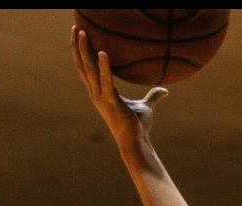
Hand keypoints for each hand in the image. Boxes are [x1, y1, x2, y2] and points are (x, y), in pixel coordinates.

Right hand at [71, 27, 167, 143]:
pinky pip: (106, 81)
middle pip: (82, 65)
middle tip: (75, 27)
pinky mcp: (111, 102)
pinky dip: (104, 67)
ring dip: (85, 50)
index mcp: (99, 93)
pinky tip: (103, 53)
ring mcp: (101, 98)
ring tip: (83, 33)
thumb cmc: (138, 126)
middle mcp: (96, 94)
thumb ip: (153, 96)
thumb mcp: (145, 107)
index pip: (86, 69)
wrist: (136, 143)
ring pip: (89, 70)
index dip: (80, 52)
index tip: (79, 35)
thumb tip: (166, 90)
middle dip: (77, 46)